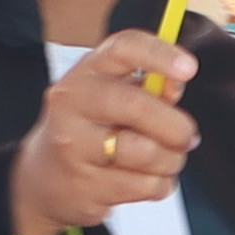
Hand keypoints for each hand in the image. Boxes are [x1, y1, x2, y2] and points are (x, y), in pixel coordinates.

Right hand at [14, 32, 202, 234]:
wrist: (44, 177)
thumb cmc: (92, 128)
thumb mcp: (113, 95)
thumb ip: (149, 88)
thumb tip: (175, 88)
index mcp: (87, 71)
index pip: (123, 48)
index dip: (159, 55)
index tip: (189, 68)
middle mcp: (72, 103)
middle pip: (138, 107)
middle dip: (176, 126)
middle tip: (186, 136)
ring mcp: (74, 146)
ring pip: (149, 153)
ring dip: (172, 160)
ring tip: (164, 159)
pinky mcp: (85, 186)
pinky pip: (146, 186)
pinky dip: (160, 185)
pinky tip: (145, 179)